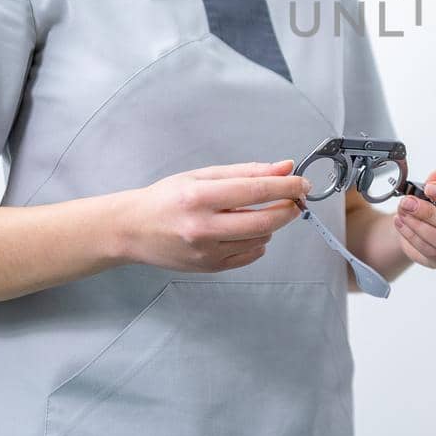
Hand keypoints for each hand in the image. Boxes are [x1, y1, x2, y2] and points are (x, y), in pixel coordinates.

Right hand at [115, 160, 306, 272]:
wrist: (133, 229)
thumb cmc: (166, 198)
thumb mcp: (203, 175)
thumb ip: (246, 172)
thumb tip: (284, 168)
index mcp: (199, 197)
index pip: (256, 191)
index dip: (287, 186)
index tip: (303, 182)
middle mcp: (202, 227)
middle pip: (264, 221)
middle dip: (288, 209)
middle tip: (295, 200)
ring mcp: (206, 251)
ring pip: (260, 239)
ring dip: (271, 224)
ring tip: (255, 212)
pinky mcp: (209, 267)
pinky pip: (249, 255)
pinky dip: (258, 241)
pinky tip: (245, 229)